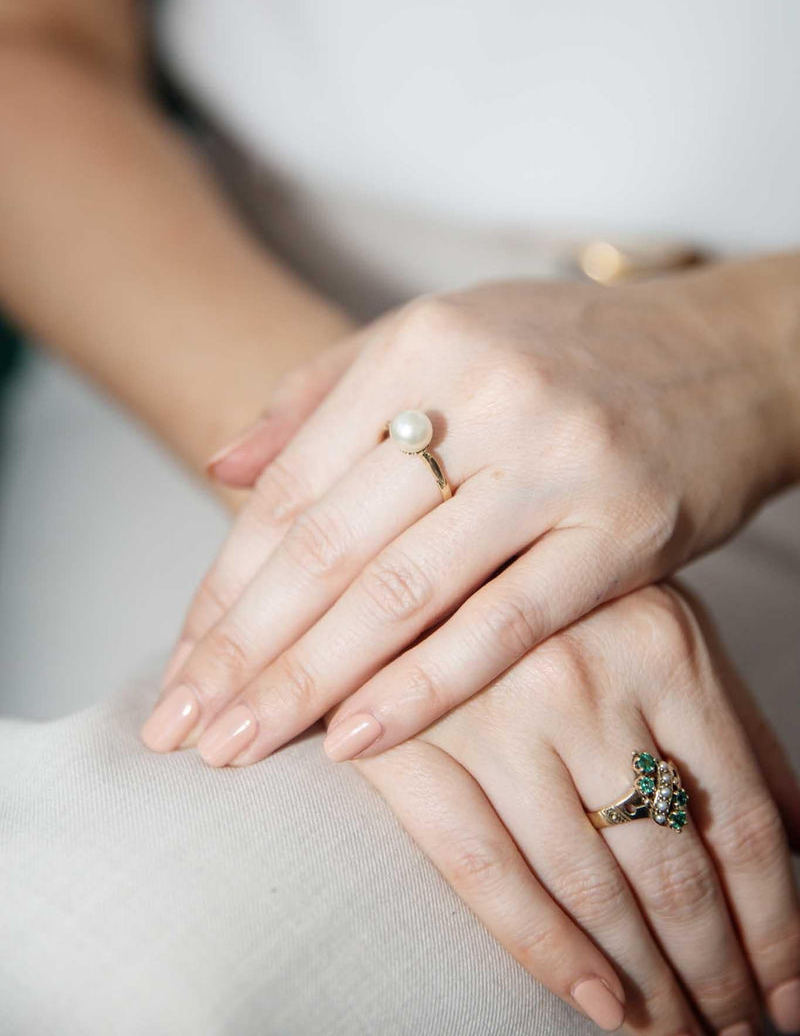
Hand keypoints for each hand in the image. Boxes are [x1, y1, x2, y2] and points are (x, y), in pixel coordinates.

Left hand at [141, 269, 796, 761]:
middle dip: (244, 649)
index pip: (294, 486)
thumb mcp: (440, 337)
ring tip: (240, 746)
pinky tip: (355, 742)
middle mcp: (481, 394)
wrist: (726, 353)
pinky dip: (425, 687)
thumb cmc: (565, 352)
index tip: (183, 663)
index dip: (226, 584)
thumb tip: (219, 463)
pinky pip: (506, 623)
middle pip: (331, 546)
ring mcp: (556, 462)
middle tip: (181, 728)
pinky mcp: (623, 528)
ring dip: (309, 681)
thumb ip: (322, 392)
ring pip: (403, 591)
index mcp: (421, 344)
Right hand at [357, 586, 799, 1034]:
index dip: (779, 924)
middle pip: (673, 867)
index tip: (793, 991)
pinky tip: (599, 1004)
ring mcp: (492, 712)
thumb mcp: (664, 628)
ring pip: (590, 885)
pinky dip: (547, 951)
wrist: (414, 546)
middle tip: (738, 1032)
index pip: (742, 818)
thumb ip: (733, 728)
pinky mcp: (413, 744)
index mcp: (661, 643)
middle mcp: (580, 677)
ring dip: (647, 983)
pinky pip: (486, 872)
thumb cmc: (560, 596)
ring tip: (676, 1035)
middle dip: (717, 972)